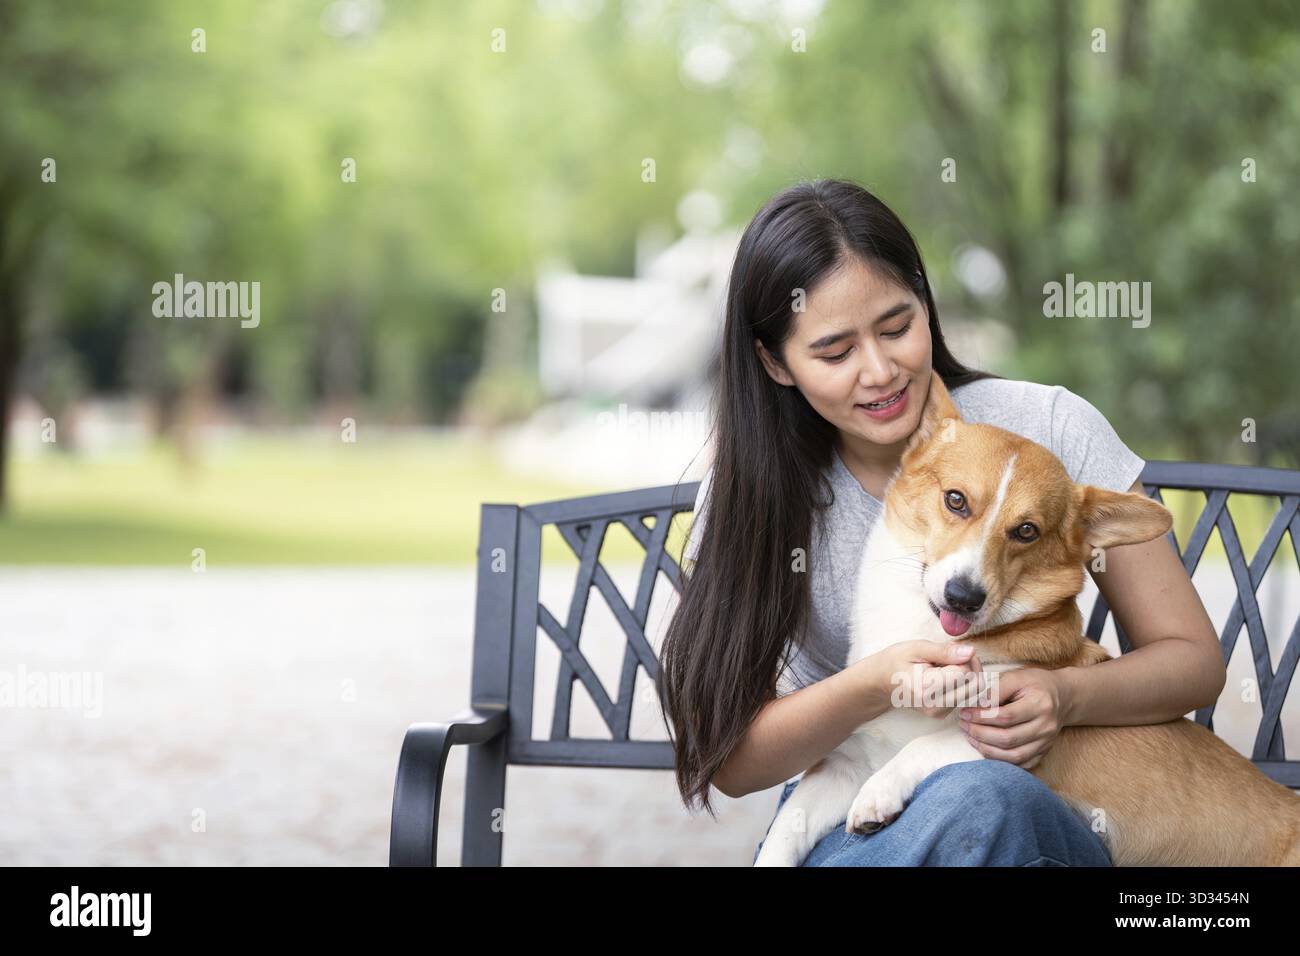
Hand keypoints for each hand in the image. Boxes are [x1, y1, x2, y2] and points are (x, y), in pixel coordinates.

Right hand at [868, 640, 988, 718]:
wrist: (880, 681)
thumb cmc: (896, 661)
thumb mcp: (916, 648)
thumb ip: (944, 651)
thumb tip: (970, 652)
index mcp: (927, 689)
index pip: (965, 673)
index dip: (964, 657)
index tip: (950, 649)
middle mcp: (935, 706)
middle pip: (975, 685)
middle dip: (971, 665)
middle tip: (953, 653)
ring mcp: (940, 712)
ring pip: (974, 691)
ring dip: (968, 673)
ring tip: (947, 663)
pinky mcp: (943, 714)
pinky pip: (966, 696)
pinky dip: (962, 683)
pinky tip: (946, 674)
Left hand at [959, 667, 1068, 768]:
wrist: (1061, 696)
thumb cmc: (1034, 684)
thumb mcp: (1016, 677)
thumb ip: (995, 689)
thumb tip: (975, 704)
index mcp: (1040, 704)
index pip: (1006, 716)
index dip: (982, 717)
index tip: (965, 712)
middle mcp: (1046, 726)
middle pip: (1008, 738)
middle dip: (980, 733)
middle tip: (964, 724)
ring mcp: (1046, 742)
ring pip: (1014, 755)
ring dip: (986, 749)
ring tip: (970, 736)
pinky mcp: (1044, 752)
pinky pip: (1021, 763)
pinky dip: (1001, 760)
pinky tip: (985, 748)